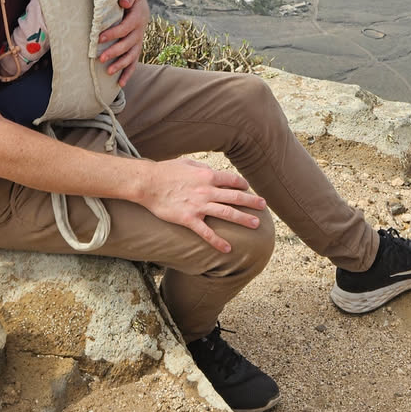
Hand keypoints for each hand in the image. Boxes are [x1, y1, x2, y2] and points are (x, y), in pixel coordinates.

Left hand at [98, 0, 148, 86]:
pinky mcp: (136, 49)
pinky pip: (133, 63)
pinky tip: (120, 83)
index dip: (113, 33)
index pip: (125, 28)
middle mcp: (140, 31)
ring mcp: (138, 42)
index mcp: (138, 17)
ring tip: (108, 71)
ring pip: (131, 56)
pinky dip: (128, 73)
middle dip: (114, 52)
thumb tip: (124, 2)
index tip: (98, 38)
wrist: (139, 6)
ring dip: (121, 64)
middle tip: (100, 58)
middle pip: (128, 44)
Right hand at [132, 158, 265, 253]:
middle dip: (251, 201)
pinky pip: (206, 233)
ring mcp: (198, 206)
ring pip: (226, 213)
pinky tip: (227, 248)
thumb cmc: (165, 171)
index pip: (231, 180)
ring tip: (256, 224)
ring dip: (243, 219)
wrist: (147, 183)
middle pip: (235, 197)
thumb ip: (201, 168)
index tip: (247, 189)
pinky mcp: (189, 219)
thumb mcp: (186, 163)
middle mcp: (206, 190)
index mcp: (207, 176)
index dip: (242, 184)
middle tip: (263, 206)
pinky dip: (218, 241)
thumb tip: (211, 171)